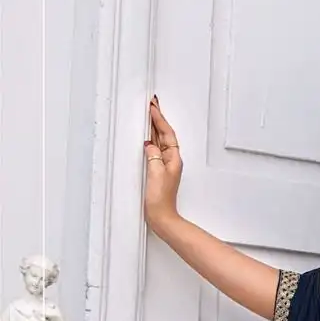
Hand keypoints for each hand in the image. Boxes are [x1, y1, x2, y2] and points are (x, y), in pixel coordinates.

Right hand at [142, 96, 182, 233]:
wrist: (161, 216)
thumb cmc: (161, 200)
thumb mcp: (155, 173)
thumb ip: (153, 156)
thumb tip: (149, 145)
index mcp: (173, 158)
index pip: (166, 133)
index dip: (159, 119)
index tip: (153, 107)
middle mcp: (170, 160)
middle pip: (164, 134)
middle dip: (157, 118)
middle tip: (151, 104)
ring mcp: (164, 165)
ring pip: (159, 140)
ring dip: (154, 126)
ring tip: (148, 114)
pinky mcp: (157, 170)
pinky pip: (154, 149)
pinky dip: (150, 139)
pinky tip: (146, 136)